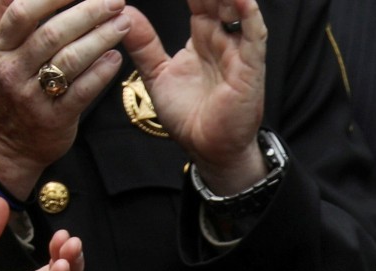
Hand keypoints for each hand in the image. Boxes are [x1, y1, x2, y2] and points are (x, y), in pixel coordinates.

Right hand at [0, 0, 128, 197]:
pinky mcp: (55, 118)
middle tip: (115, 1)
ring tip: (123, 24)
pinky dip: (102, 72)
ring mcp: (33, 96)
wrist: (7, 146)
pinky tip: (116, 58)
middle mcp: (13, 71)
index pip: (23, 12)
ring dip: (101, 38)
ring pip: (70, 60)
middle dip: (89, 12)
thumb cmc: (6, 89)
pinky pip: (82, 90)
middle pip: (52, 33)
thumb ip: (2, 11)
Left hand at [121, 0, 266, 193]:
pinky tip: (238, 0)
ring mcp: (239, 50)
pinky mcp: (250, 68)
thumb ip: (143, 44)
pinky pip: (253, 35)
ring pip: (236, 7)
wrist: (208, 150)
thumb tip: (123, 14)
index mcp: (203, 34)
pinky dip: (247, 15)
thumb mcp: (158, 75)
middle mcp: (223, 36)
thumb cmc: (190, 116)